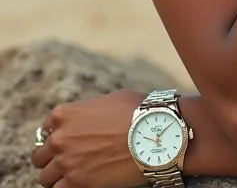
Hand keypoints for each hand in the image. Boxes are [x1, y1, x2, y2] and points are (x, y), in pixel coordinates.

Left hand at [32, 90, 146, 187]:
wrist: (152, 134)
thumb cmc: (137, 112)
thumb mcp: (109, 100)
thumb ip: (89, 112)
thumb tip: (90, 120)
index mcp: (64, 114)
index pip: (45, 131)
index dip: (56, 137)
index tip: (65, 144)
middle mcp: (59, 138)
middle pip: (40, 156)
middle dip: (52, 159)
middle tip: (67, 162)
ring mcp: (65, 162)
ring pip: (46, 178)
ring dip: (58, 177)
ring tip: (74, 176)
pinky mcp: (76, 183)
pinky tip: (79, 184)